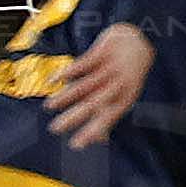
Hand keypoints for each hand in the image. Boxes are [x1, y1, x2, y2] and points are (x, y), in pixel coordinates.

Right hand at [45, 25, 155, 148]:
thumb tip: (101, 141)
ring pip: (86, 85)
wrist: (136, 40)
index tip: (75, 146)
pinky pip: (83, 64)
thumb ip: (109, 115)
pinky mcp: (103, 52)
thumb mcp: (123, 94)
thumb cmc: (126, 75)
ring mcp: (111, 67)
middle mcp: (119, 84)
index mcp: (125, 98)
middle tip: (54, 129)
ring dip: (66, 96)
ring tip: (49, 107)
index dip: (92, 131)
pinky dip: (67, 73)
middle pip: (94, 103)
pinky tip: (52, 81)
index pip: (108, 118)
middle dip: (74, 117)